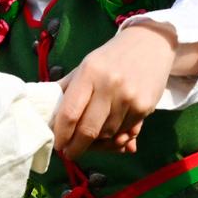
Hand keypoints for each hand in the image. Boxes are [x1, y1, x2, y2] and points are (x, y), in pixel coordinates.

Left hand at [51, 24, 177, 158]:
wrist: (151, 43)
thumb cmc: (112, 57)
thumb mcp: (85, 66)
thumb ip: (66, 88)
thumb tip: (46, 115)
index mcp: (89, 73)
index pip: (70, 113)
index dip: (61, 134)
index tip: (58, 144)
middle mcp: (109, 85)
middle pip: (88, 130)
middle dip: (76, 148)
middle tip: (70, 153)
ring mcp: (129, 98)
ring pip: (107, 134)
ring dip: (97, 142)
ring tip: (91, 140)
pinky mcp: (145, 107)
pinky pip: (125, 132)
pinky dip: (116, 137)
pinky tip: (112, 133)